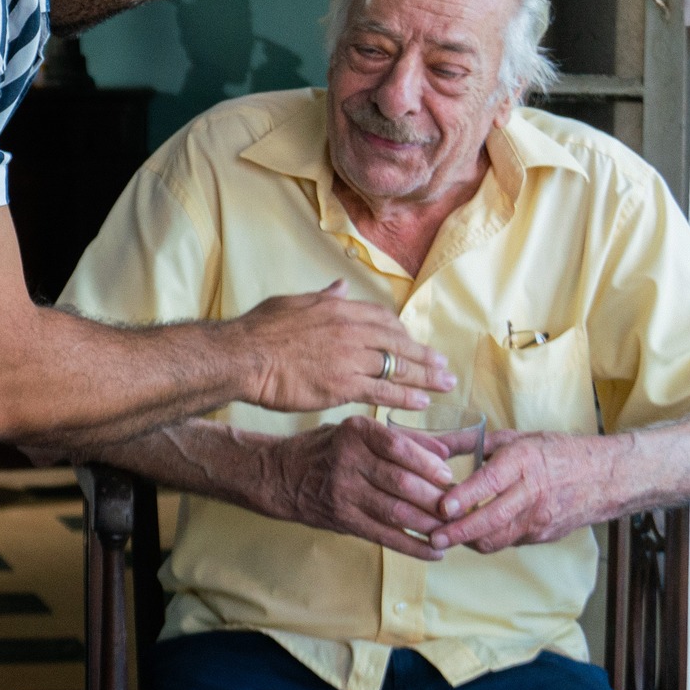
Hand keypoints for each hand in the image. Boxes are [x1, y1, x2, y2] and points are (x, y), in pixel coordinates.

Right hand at [223, 281, 452, 412]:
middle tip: (444, 365)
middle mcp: (351, 331)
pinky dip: (405, 397)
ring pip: (397, 367)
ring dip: (425, 376)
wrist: (244, 356)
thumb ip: (321, 297)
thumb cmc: (259, 330)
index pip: (382, 318)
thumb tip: (340, 286)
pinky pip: (384, 391)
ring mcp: (350, 359)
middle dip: (424, 355)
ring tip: (445, 384)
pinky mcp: (344, 385)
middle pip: (398, 343)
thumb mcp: (292, 302)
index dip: (401, 332)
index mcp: (339, 309)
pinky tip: (422, 402)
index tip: (412, 342)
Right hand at [270, 416, 455, 559]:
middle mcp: (347, 461)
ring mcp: (343, 493)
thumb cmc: (327, 449)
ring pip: (396, 512)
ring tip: (452, 529)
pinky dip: (413, 547)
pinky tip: (434, 551)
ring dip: (429, 524)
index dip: (427, 463)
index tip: (449, 475)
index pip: (397, 446)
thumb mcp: (356, 431)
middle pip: (401, 482)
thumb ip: (401, 439)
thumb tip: (446, 453)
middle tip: (459, 507)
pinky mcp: (343, 519)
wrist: (280, 475)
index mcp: (355, 433)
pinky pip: (384, 536)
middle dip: (435, 498)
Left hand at [428, 430, 617, 553]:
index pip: (491, 482)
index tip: (442, 507)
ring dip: (468, 541)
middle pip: (492, 519)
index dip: (465, 496)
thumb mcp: (514, 438)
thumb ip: (470, 442)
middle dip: (460, 532)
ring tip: (442, 539)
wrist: (603, 477)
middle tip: (434, 537)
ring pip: (498, 538)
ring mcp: (539, 518)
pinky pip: (508, 542)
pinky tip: (467, 535)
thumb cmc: (554, 452)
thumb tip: (432, 446)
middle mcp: (532, 492)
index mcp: (524, 461)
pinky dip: (485, 540)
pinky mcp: (542, 535)